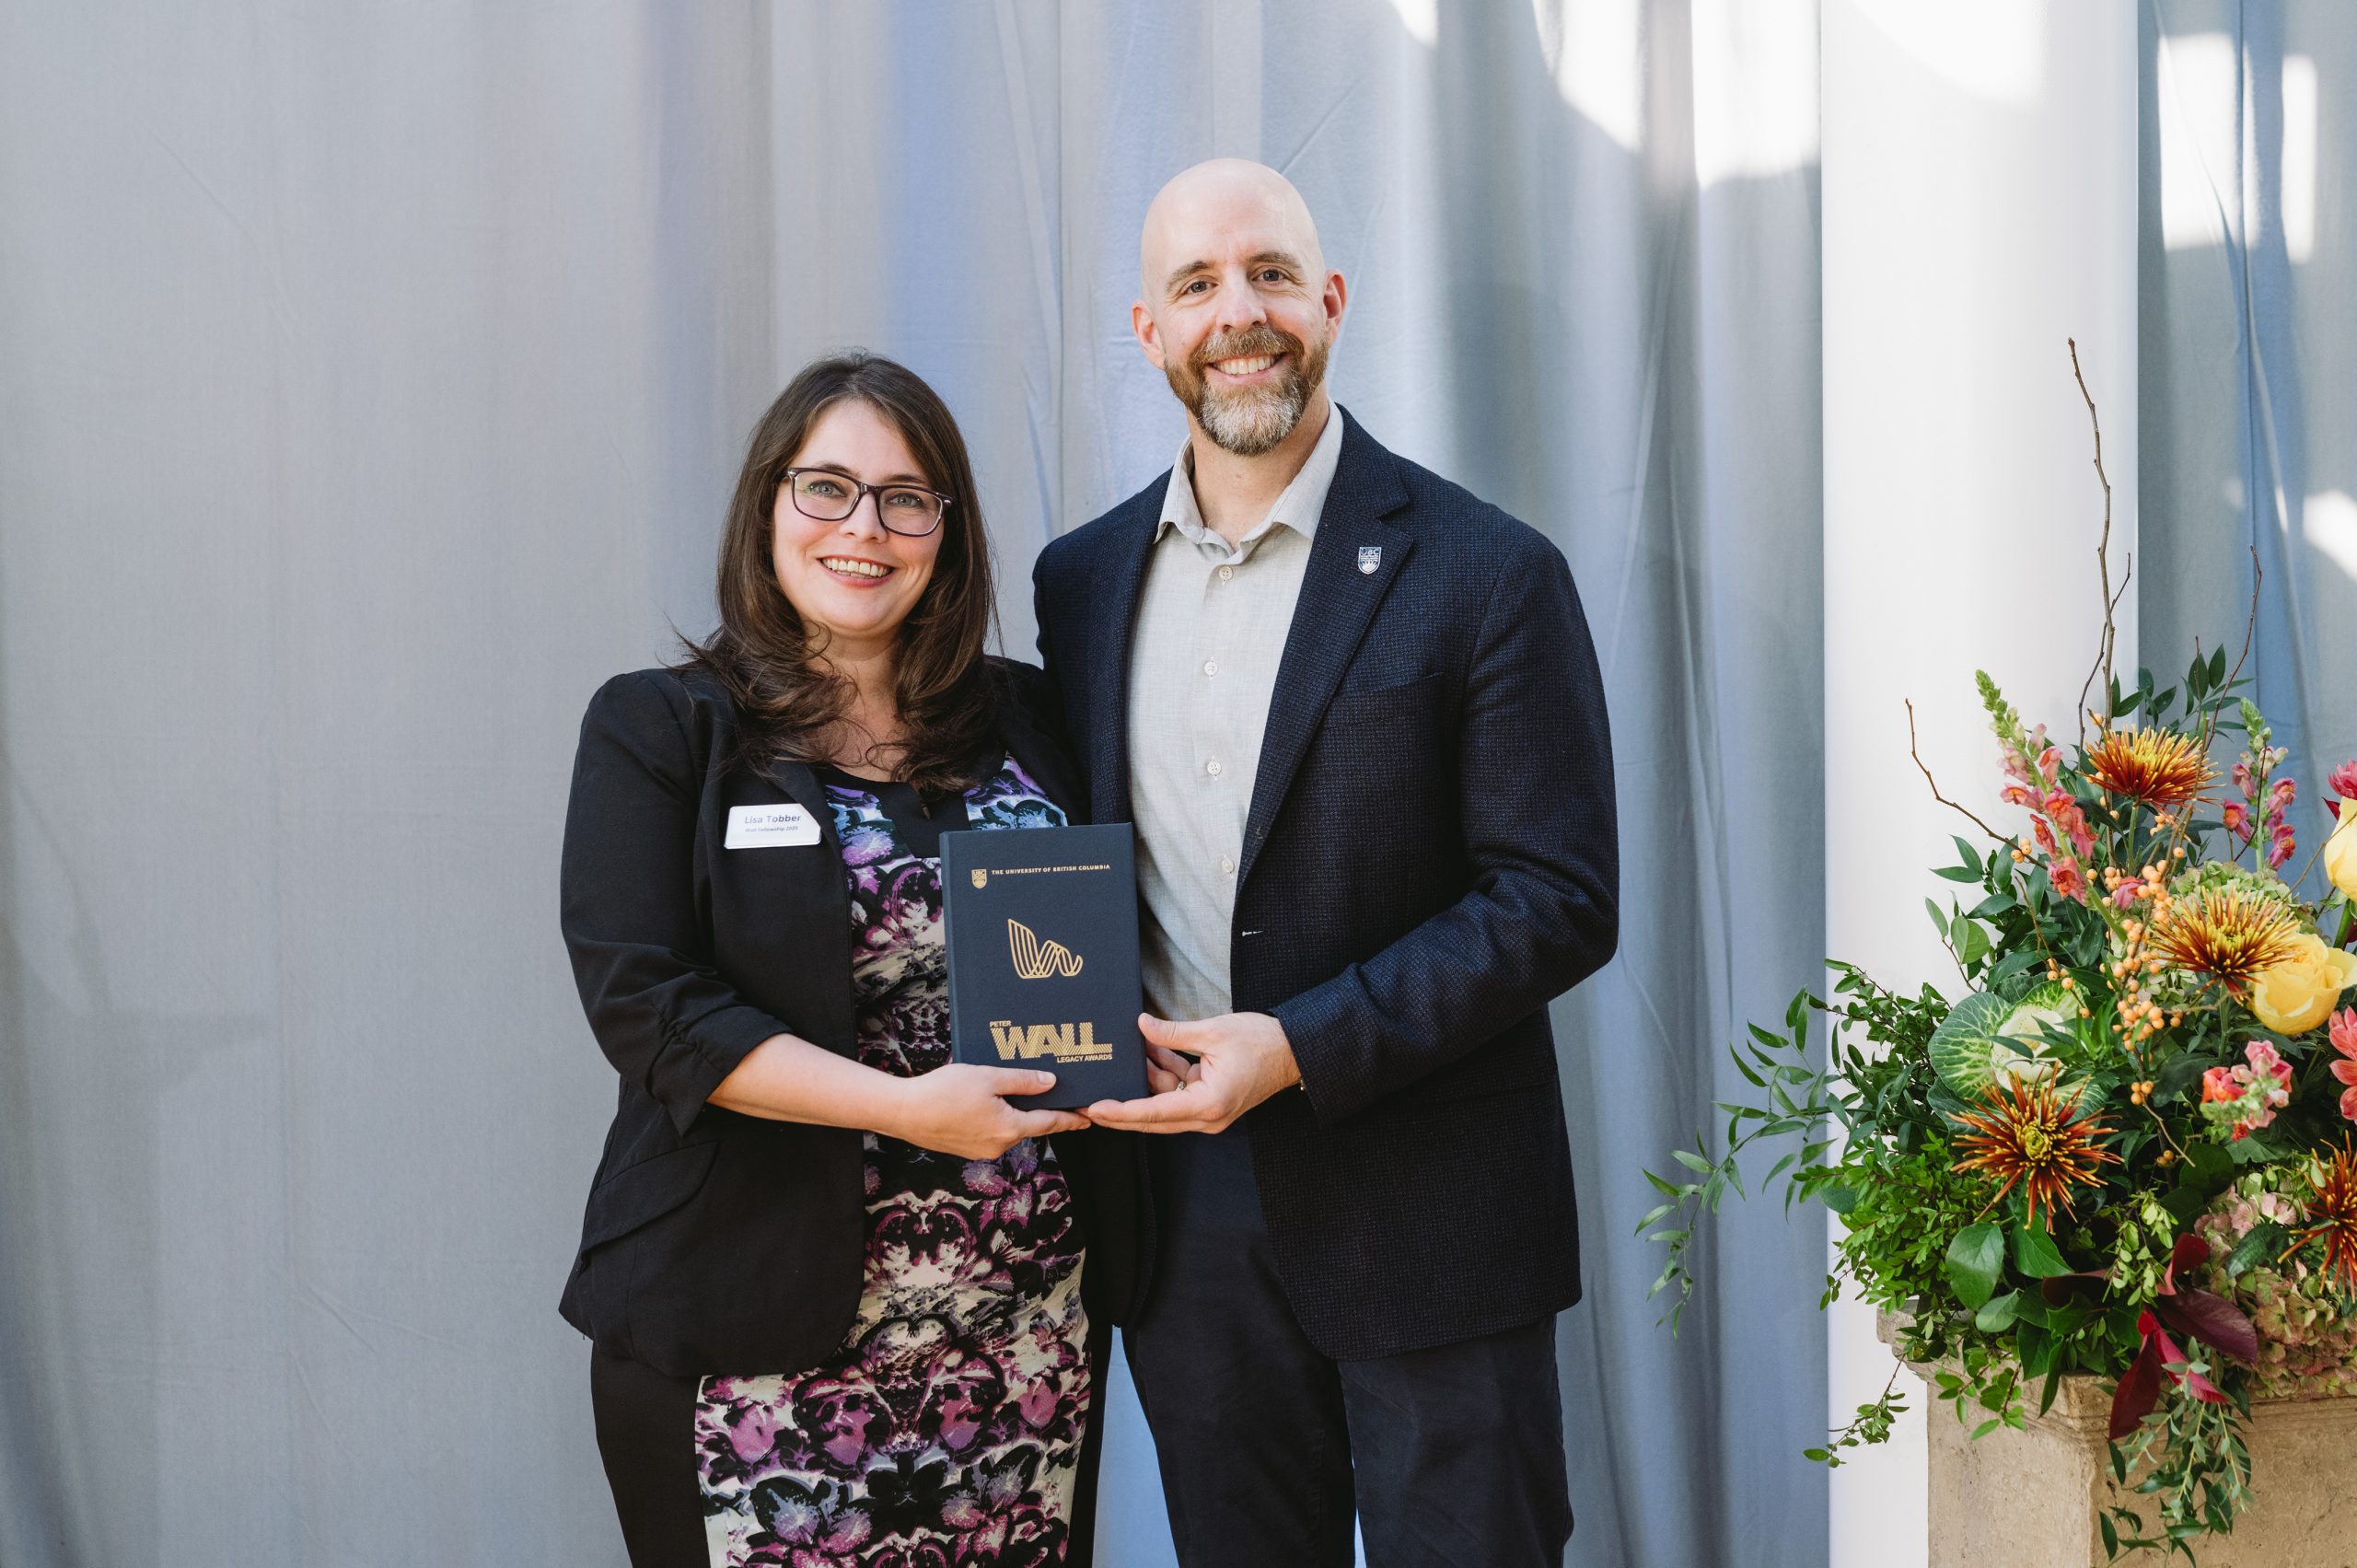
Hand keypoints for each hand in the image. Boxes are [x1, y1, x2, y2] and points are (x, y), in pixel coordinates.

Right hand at [881, 1064, 1090, 1159]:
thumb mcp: (988, 1078)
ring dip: (1016, 1115)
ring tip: (1017, 1095)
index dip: (1070, 1119)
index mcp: (1009, 1128)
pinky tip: (988, 1104)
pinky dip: (998, 1119)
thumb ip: (1022, 1081)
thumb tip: (1050, 1083)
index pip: (1049, 1123)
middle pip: (1029, 1126)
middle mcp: (999, 1145)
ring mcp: (981, 1150)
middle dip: (1042, 1113)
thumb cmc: (944, 1092)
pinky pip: (991, 1132)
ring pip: (1009, 1129)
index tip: (1088, 1118)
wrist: (903, 1112)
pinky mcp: (966, 1148)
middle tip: (1058, 1097)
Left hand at [1086, 1012, 1300, 1133]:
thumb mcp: (1213, 1032)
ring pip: (1165, 1102)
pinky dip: (1166, 1073)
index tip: (1096, 1109)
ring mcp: (1209, 1111)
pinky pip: (1179, 1092)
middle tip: (1089, 1101)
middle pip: (1154, 1117)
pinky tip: (1152, 1049)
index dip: (1122, 1112)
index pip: (1154, 1113)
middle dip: (1122, 1107)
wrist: (1294, 1050)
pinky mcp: (1211, 1101)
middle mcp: (1207, 1116)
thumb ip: (1173, 1033)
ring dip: (1148, 1079)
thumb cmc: (1261, 1042)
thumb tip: (1141, 1025)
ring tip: (1131, 1051)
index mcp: (1208, 1103)